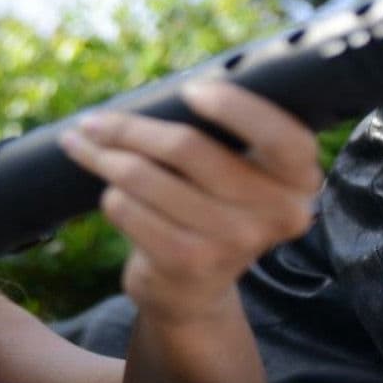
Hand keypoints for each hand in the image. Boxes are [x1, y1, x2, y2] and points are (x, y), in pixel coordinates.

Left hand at [59, 81, 321, 325]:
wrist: (193, 292)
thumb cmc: (209, 211)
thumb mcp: (237, 179)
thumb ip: (222, 139)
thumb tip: (151, 96)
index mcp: (297, 182)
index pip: (282, 137)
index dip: (236, 108)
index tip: (189, 90)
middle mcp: (274, 214)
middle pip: (187, 148)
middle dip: (129, 128)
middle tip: (95, 121)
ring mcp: (232, 241)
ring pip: (144, 176)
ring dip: (104, 158)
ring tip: (86, 147)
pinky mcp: (187, 262)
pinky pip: (126, 208)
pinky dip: (110, 196)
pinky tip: (110, 194)